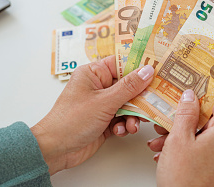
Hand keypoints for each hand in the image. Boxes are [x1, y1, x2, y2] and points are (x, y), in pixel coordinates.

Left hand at [31, 55, 153, 174]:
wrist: (56, 150)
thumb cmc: (72, 120)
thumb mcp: (104, 101)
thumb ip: (129, 87)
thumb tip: (147, 71)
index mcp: (94, 74)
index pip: (121, 63)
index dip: (139, 66)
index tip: (157, 70)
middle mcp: (99, 87)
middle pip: (128, 85)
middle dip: (139, 97)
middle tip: (151, 102)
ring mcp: (102, 104)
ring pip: (128, 104)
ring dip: (133, 115)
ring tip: (132, 124)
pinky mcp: (104, 121)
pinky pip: (123, 118)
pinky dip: (125, 125)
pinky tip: (120, 131)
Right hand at [148, 91, 213, 186]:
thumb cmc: (185, 181)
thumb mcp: (179, 138)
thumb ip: (186, 112)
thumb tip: (190, 96)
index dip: (206, 94)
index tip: (192, 90)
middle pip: (213, 117)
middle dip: (187, 118)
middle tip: (170, 118)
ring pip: (207, 134)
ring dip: (184, 134)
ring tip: (163, 139)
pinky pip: (208, 148)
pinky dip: (190, 147)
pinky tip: (170, 151)